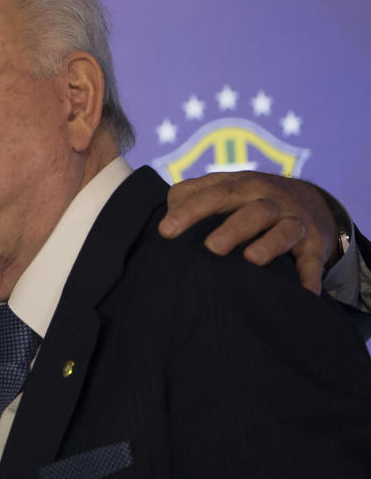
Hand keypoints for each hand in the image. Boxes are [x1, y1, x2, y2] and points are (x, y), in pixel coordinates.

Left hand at [158, 171, 337, 294]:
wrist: (309, 200)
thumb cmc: (248, 199)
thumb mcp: (222, 189)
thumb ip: (190, 196)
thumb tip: (163, 220)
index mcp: (241, 186)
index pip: (213, 195)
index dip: (189, 211)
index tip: (165, 231)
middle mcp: (270, 200)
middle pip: (252, 211)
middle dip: (232, 228)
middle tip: (210, 248)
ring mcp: (294, 222)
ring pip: (284, 231)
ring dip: (269, 245)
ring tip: (251, 259)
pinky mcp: (315, 245)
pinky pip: (314, 261)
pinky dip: (310, 276)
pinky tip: (305, 292)